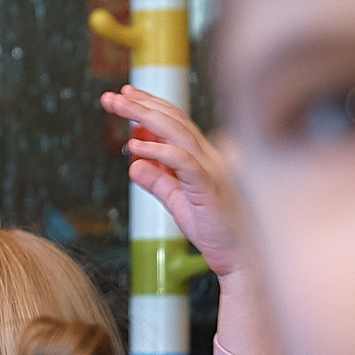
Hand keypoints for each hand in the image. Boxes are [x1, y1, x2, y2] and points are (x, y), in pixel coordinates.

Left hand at [110, 88, 250, 278]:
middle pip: (173, 120)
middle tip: (113, 96)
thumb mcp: (177, 203)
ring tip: (119, 108)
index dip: (151, 106)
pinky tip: (135, 146)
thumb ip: (158, 182)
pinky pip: (182, 162)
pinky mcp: (208, 187)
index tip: (125, 95)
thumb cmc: (215, 231)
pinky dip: (158, 151)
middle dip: (142, 104)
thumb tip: (134, 165)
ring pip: (177, 132)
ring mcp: (211, 169)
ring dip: (145, 117)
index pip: (175, 123)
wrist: (240, 259)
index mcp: (203, 158)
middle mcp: (209, 157)